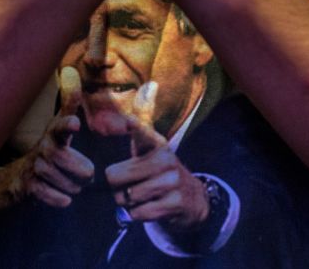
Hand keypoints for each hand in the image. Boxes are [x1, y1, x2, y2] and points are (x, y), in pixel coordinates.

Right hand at [0, 68, 94, 214]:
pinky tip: (65, 200)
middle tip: (89, 174)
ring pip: (55, 177)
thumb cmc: (47, 151)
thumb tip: (71, 70)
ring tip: (77, 187)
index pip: (59, 125)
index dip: (66, 124)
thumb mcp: (58, 125)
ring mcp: (33, 168)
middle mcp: (42, 148)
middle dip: (77, 167)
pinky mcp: (26, 187)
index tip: (75, 124)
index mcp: (53, 133)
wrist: (16, 182)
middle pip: (59, 156)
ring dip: (69, 184)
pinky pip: (43, 193)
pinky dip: (56, 198)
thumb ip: (69, 102)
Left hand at [103, 82, 209, 230]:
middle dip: (116, 187)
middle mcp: (165, 159)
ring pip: (126, 197)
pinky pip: (138, 213)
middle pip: (115, 176)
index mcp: (155, 144)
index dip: (134, 127)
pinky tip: (149, 207)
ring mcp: (172, 182)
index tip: (129, 121)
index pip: (142, 133)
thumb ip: (139, 126)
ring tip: (140, 197)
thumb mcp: (149, 149)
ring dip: (127, 203)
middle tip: (127, 185)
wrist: (192, 199)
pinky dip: (137, 215)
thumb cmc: (159, 172)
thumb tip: (143, 94)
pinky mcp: (175, 203)